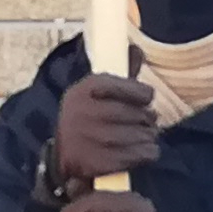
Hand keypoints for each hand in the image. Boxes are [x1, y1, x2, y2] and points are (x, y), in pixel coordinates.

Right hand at [50, 70, 162, 188]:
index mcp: (86, 89)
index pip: (127, 88)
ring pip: (140, 135)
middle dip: (148, 118)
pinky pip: (138, 155)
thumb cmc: (89, 116)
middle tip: (149, 121)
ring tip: (146, 136)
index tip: (146, 98)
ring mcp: (90, 139)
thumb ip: (121, 72)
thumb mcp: (97, 92)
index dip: (142, 94)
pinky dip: (147, 153)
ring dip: (149, 136)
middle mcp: (85, 112)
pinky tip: (144, 151)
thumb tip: (136, 49)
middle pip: (136, 114)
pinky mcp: (97, 162)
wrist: (63, 154)